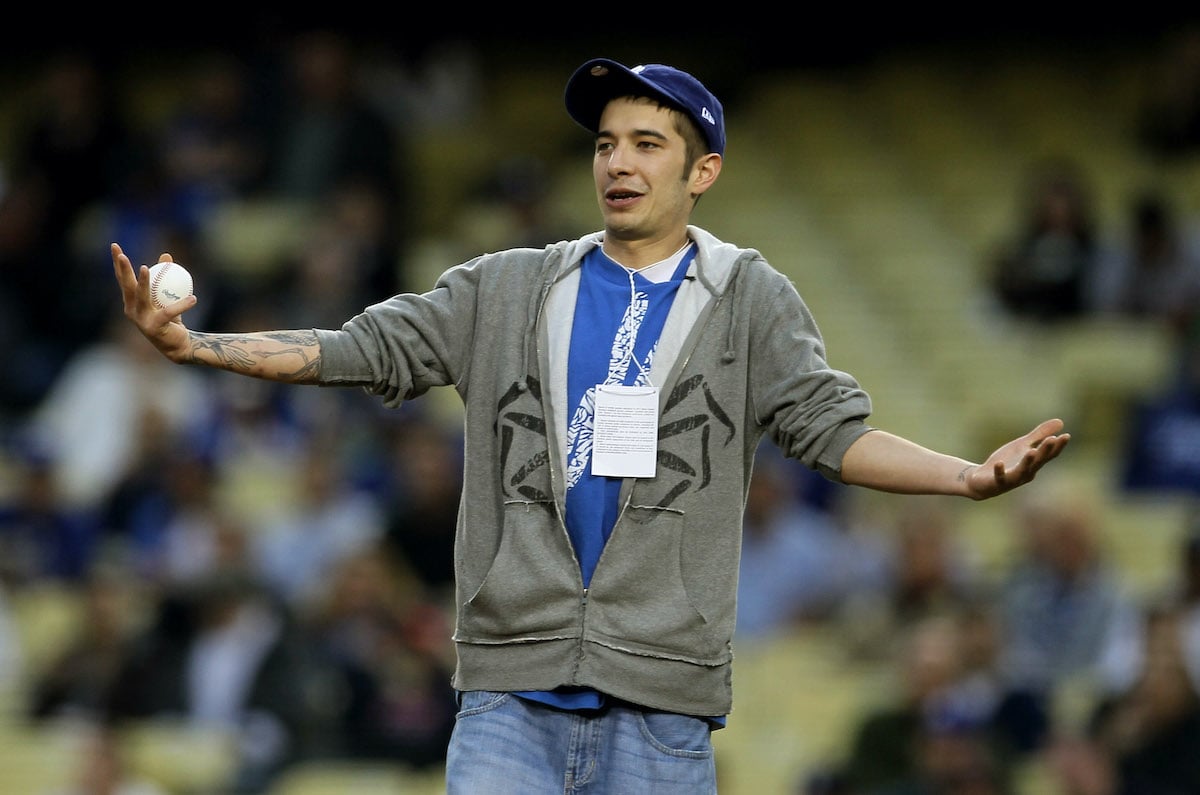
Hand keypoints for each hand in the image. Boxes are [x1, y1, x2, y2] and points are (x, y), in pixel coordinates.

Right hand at [111, 242, 195, 362]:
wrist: (178, 345)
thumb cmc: (171, 319)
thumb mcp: (167, 295)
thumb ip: (165, 277)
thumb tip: (166, 255)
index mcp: (132, 302)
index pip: (122, 279)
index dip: (117, 263)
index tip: (114, 246)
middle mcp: (132, 310)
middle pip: (126, 286)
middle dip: (122, 270)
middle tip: (121, 254)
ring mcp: (141, 320)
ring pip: (141, 297)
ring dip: (142, 282)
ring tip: (144, 268)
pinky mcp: (154, 328)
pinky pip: (169, 312)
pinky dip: (182, 305)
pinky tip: (193, 298)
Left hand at [966, 418, 1070, 499]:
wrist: (982, 480)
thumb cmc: (1006, 462)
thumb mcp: (1022, 445)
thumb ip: (1039, 435)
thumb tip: (1061, 422)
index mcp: (1034, 464)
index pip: (1048, 455)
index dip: (1057, 446)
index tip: (1066, 436)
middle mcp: (1026, 473)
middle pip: (1038, 461)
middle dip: (1045, 451)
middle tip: (1053, 439)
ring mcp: (1012, 479)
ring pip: (1022, 471)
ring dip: (1027, 462)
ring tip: (1032, 451)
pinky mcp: (996, 482)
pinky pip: (999, 477)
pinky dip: (1000, 471)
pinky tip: (999, 463)